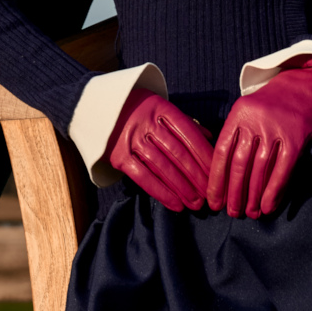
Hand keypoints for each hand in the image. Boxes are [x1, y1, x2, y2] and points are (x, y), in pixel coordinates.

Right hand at [107, 90, 213, 211]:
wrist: (94, 106)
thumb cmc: (135, 108)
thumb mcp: (158, 106)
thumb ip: (183, 122)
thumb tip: (209, 137)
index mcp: (160, 108)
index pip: (188, 133)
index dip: (204, 154)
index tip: (217, 172)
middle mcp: (146, 123)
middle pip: (177, 152)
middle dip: (197, 176)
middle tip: (210, 195)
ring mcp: (131, 139)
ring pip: (162, 166)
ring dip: (182, 188)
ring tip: (196, 203)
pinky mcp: (118, 156)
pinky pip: (143, 177)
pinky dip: (161, 192)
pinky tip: (175, 204)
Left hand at [207, 53, 311, 219]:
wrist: (308, 85)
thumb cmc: (274, 104)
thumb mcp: (249, 110)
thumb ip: (236, 134)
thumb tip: (222, 174)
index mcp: (239, 112)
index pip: (221, 151)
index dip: (216, 179)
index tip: (213, 201)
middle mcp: (256, 119)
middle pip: (239, 163)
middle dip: (234, 193)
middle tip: (231, 213)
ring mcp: (276, 128)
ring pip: (260, 169)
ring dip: (253, 196)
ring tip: (250, 213)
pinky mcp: (296, 138)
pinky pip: (282, 170)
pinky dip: (274, 191)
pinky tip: (267, 207)